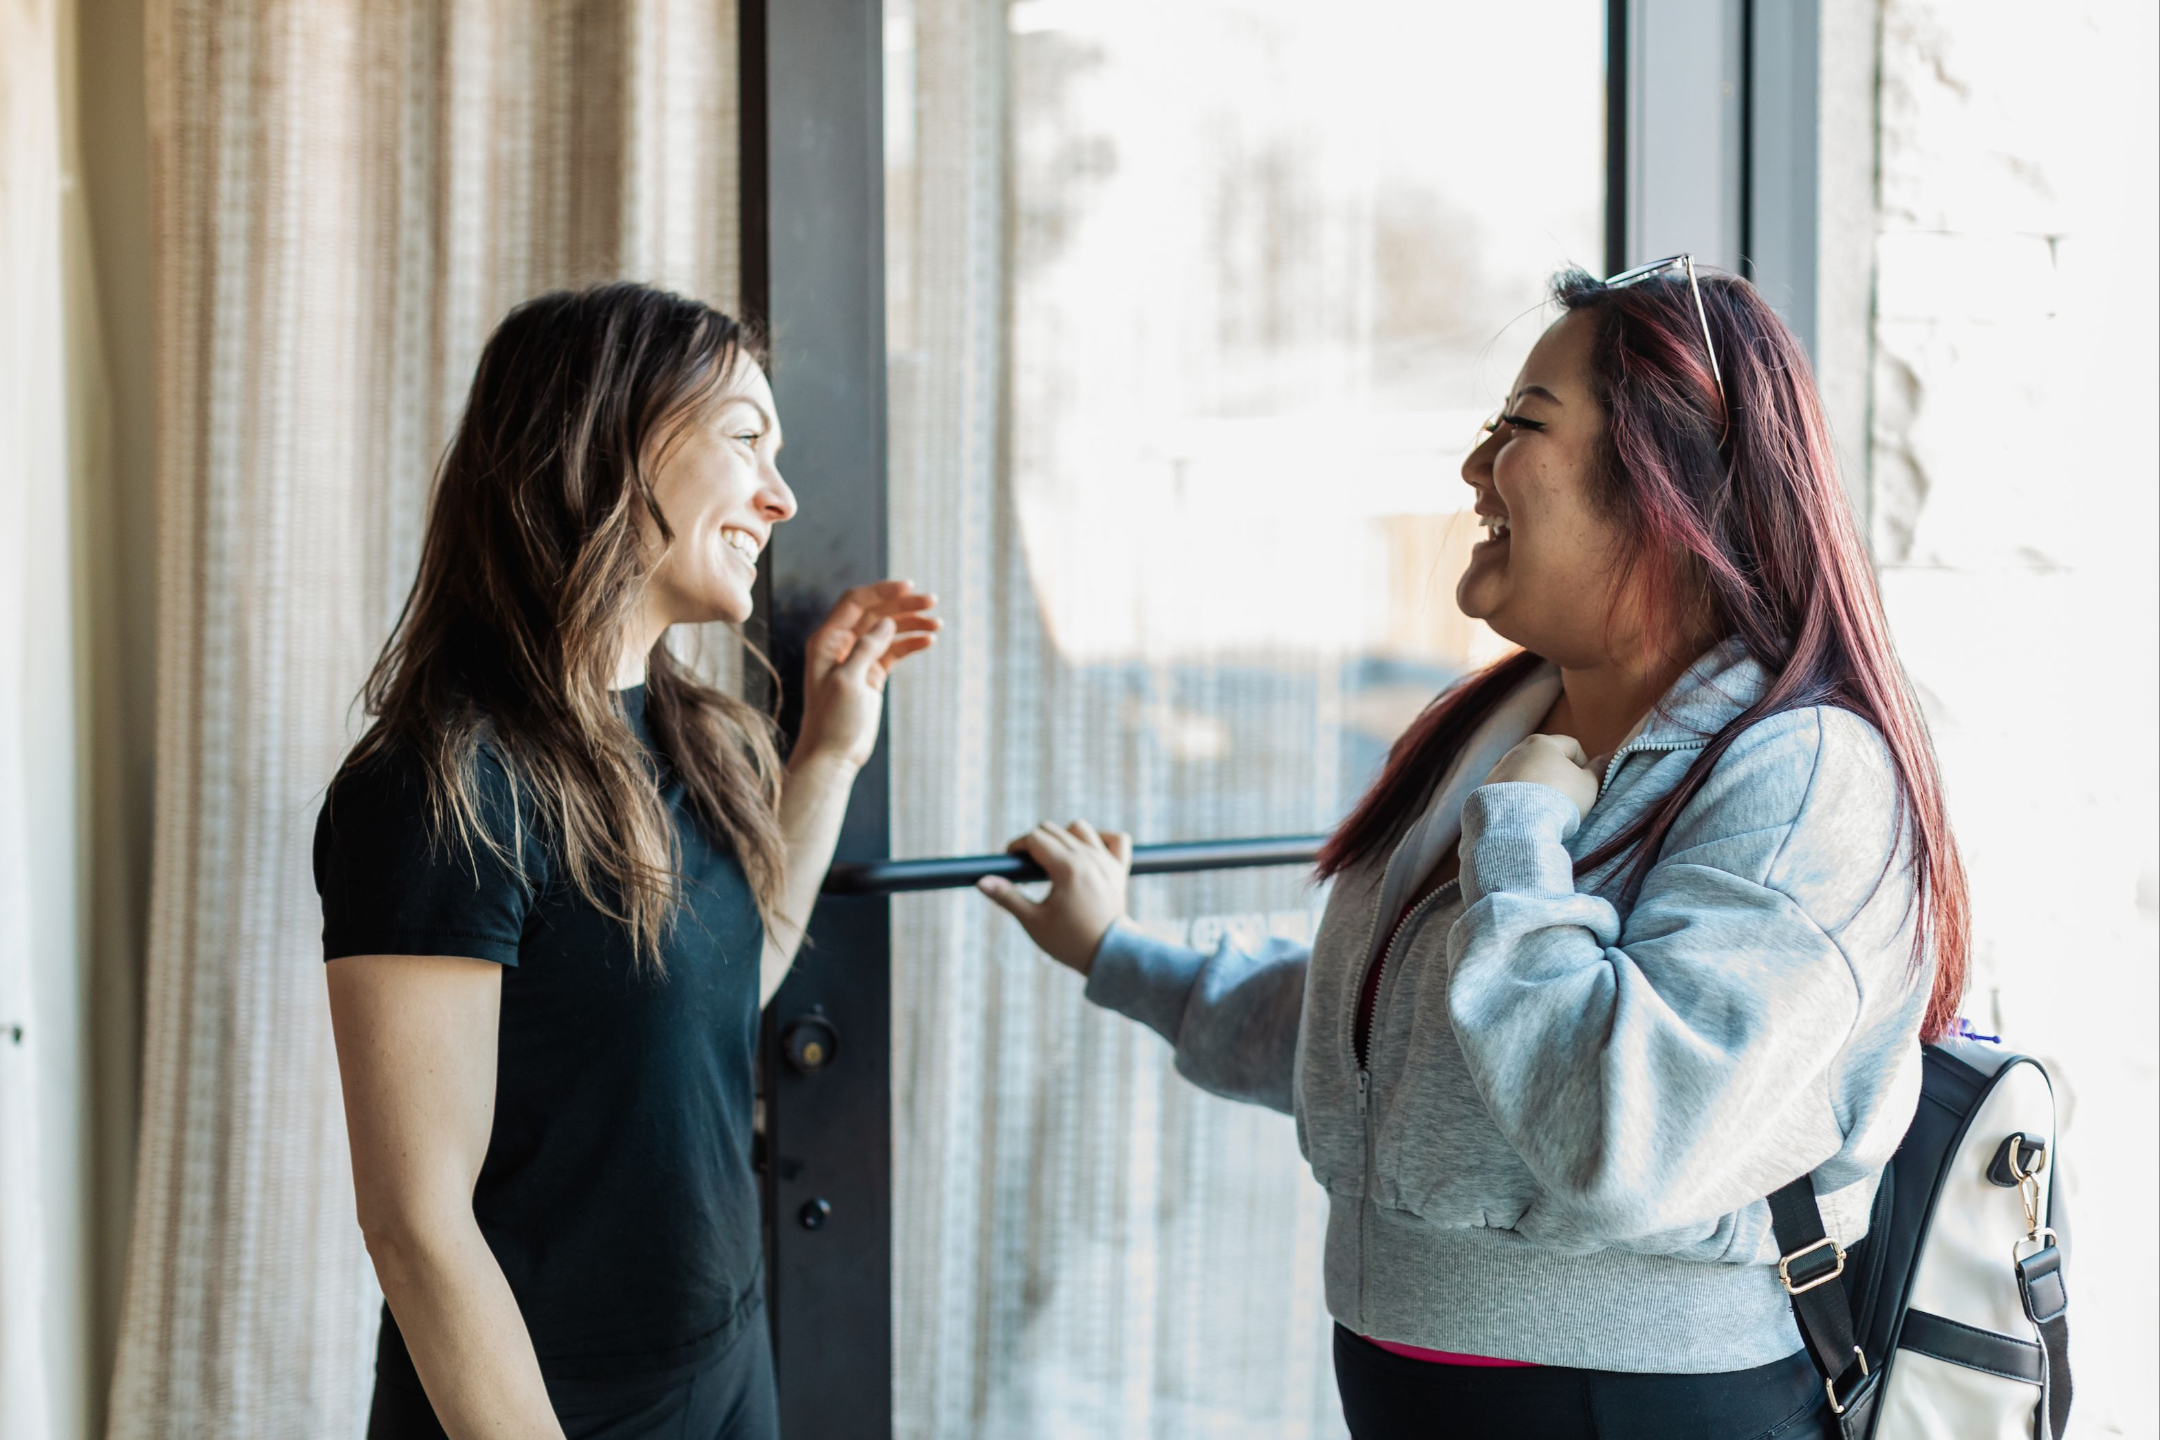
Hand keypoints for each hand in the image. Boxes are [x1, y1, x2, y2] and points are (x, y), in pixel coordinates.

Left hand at [792, 580, 939, 772]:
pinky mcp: (872, 674)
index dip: (882, 591)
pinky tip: (929, 642)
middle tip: (932, 602)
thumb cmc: (832, 720)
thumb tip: (886, 622)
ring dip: (912, 624)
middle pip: (876, 613)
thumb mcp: (848, 681)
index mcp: (827, 640)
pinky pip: (894, 651)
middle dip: (904, 606)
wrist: (833, 755)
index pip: (855, 602)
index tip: (910, 587)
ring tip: (938, 624)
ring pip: (888, 631)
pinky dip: (911, 644)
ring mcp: (858, 658)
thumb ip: (866, 648)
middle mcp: (841, 644)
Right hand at [976, 821, 1131, 974]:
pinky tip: (1088, 853)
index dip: (1017, 847)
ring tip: (1056, 863)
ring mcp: (1106, 861)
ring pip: (1080, 828)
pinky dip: (1101, 839)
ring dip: (1064, 838)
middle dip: (1035, 844)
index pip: (1035, 838)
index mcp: (1067, 868)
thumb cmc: (1070, 942)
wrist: (1110, 955)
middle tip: (1030, 872)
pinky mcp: (1120, 869)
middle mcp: (1088, 857)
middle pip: (1053, 830)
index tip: (1012, 864)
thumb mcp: (1033, 921)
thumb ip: (1007, 897)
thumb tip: (981, 881)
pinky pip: (1116, 839)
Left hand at [1483, 733, 1599, 820]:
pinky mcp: (1486, 789)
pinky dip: (1519, 798)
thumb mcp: (1588, 786)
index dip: (1584, 764)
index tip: (1587, 785)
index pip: (1571, 746)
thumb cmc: (1559, 799)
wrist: (1518, 823)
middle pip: (1545, 758)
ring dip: (1537, 786)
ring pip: (1525, 774)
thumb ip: (1599, 770)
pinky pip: (1509, 790)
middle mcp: (1517, 750)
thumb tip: (1609, 756)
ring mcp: (1498, 769)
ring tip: (1545, 809)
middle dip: (1558, 775)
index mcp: (1543, 743)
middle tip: (1567, 798)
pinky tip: (1526, 814)